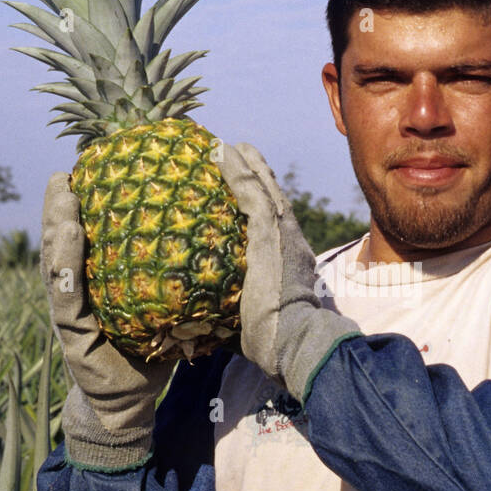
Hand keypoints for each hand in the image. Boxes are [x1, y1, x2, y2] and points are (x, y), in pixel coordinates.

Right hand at [41, 172, 172, 467]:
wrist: (132, 400)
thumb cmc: (150, 351)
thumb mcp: (162, 307)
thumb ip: (169, 276)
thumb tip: (204, 234)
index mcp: (95, 283)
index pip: (86, 237)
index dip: (83, 206)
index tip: (88, 170)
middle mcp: (76, 293)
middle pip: (63, 242)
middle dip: (60, 207)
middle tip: (67, 173)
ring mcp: (69, 313)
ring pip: (56, 263)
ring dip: (56, 228)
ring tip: (63, 197)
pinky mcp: (71, 333)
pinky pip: (66, 295)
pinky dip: (65, 267)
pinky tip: (70, 242)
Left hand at [211, 143, 361, 403]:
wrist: (295, 343)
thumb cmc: (274, 345)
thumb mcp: (250, 325)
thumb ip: (230, 317)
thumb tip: (194, 333)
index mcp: (288, 261)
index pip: (273, 225)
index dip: (259, 204)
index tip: (244, 187)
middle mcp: (289, 242)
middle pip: (271, 199)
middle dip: (255, 175)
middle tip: (237, 153)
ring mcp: (281, 236)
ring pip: (262, 190)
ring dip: (245, 165)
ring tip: (227, 146)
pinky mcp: (269, 233)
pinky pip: (251, 193)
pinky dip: (239, 171)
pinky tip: (222, 152)